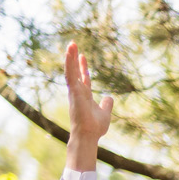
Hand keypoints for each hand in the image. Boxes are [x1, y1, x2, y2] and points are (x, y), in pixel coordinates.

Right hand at [63, 43, 113, 169]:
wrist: (89, 135)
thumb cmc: (95, 127)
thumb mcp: (105, 113)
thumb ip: (107, 104)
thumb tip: (109, 96)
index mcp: (85, 95)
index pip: (84, 77)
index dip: (83, 67)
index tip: (83, 56)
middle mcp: (78, 91)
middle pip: (75, 71)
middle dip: (74, 58)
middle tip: (73, 44)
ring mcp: (75, 91)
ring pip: (71, 70)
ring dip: (70, 57)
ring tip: (71, 44)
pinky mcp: (73, 92)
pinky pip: (70, 75)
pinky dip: (69, 64)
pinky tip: (69, 53)